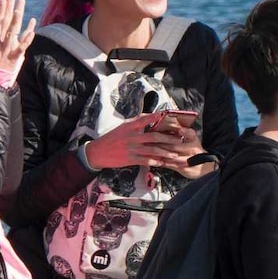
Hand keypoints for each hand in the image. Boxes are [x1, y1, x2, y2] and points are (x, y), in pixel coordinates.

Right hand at [84, 112, 211, 177]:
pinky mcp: (130, 159)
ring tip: (175, 153)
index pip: (146, 119)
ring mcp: (132, 148)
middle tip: (179, 139)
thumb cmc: (111, 138)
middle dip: (168, 138)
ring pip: (152, 150)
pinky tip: (163, 163)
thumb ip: (136, 123)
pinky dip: (156, 162)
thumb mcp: (122, 127)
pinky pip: (146, 160)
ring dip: (165, 152)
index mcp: (130, 126)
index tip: (169, 116)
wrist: (98, 152)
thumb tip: (149, 116)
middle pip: (154, 136)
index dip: (158, 117)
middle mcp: (132, 136)